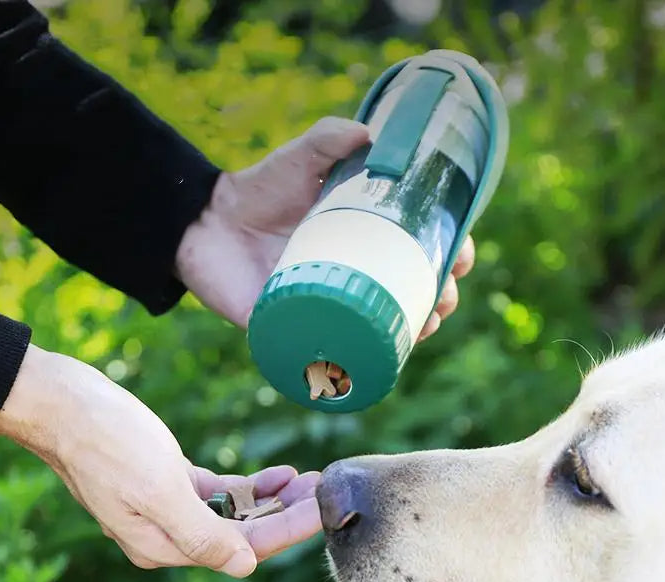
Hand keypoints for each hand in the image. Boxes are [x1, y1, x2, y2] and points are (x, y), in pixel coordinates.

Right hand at [0, 345, 321, 576]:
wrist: (60, 403)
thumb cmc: (106, 441)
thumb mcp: (157, 489)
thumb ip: (201, 533)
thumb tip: (245, 567)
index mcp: (164, 545)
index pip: (243, 548)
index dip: (290, 530)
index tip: (326, 509)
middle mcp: (167, 535)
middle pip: (244, 534)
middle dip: (288, 514)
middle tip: (327, 490)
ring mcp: (167, 508)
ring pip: (236, 513)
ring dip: (274, 498)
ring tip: (311, 479)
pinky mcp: (166, 482)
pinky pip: (219, 493)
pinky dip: (250, 485)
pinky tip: (279, 473)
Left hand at [175, 117, 475, 338]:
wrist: (202, 226)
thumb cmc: (256, 193)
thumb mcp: (299, 160)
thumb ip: (329, 139)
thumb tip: (370, 133)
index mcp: (363, 240)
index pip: (418, 252)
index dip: (449, 256)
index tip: (462, 257)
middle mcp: (353, 278)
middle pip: (409, 295)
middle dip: (438, 299)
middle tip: (443, 296)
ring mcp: (329, 309)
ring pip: (383, 330)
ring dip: (414, 332)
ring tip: (426, 325)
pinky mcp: (300, 334)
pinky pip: (338, 359)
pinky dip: (364, 365)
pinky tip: (388, 362)